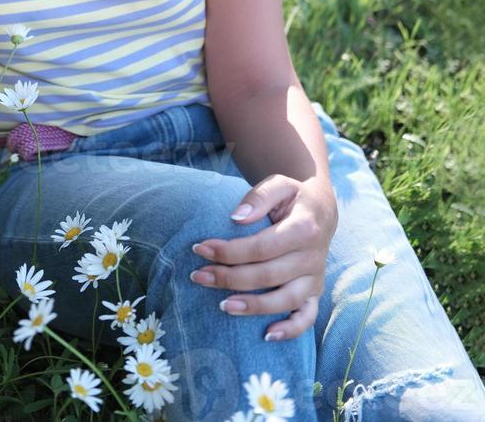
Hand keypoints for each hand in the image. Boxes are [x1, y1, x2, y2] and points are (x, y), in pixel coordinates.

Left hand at [190, 173, 337, 340]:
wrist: (321, 209)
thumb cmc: (292, 196)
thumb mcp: (278, 184)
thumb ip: (258, 197)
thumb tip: (235, 219)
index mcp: (304, 228)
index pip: (261, 246)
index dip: (229, 251)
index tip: (199, 248)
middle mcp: (313, 256)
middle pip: (267, 275)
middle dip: (229, 277)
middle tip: (198, 276)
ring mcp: (315, 277)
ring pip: (285, 300)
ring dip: (252, 306)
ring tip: (222, 306)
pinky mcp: (315, 291)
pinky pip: (307, 317)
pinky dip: (290, 330)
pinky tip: (266, 335)